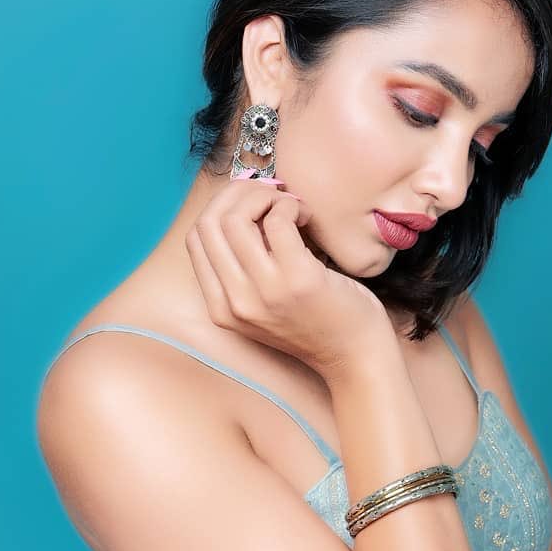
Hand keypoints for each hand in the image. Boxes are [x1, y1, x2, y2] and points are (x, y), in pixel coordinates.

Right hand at [184, 174, 390, 378]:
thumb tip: (242, 202)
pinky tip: (307, 217)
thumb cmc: (317, 321)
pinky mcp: (298, 280)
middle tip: (271, 194)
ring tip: (292, 208)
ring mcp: (265, 292)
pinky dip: (290, 205)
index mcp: (222, 309)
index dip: (220, 207)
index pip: (196, 237)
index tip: (250, 202)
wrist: (356, 357)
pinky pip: (277, 219)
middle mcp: (236, 303)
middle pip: (209, 222)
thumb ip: (246, 267)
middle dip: (238, 193)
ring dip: (265, 197)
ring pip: (236, 218)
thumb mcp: (265, 302)